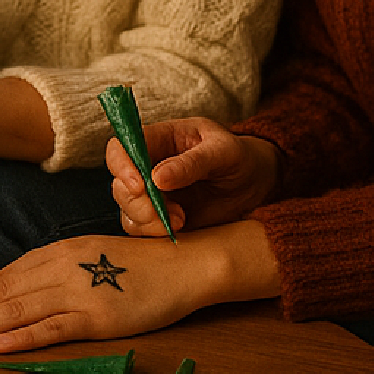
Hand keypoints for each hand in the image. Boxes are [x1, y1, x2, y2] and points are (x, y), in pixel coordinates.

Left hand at [0, 232, 220, 352]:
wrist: (181, 263)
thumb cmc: (136, 264)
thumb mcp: (86, 255)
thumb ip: (54, 270)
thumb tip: (20, 291)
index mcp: (55, 252)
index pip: (4, 276)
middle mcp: (60, 268)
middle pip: (3, 292)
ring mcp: (78, 292)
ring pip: (20, 309)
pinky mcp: (98, 317)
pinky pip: (52, 327)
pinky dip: (23, 336)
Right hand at [108, 118, 281, 235]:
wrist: (255, 184)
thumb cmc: (237, 157)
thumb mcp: (222, 151)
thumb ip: (191, 162)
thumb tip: (157, 178)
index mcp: (157, 139)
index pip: (122, 147)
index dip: (121, 165)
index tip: (139, 186)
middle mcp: (147, 165)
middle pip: (119, 183)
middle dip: (137, 202)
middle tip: (164, 212)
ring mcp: (151, 193)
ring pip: (126, 209)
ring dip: (146, 220)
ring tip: (180, 220)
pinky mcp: (159, 217)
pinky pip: (141, 228)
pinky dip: (153, 233)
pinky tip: (179, 228)